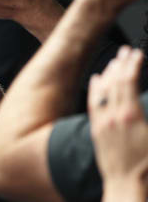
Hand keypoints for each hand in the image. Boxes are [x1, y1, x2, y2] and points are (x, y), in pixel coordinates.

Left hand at [88, 46, 147, 198]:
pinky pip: (92, 103)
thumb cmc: (147, 166)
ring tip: (115, 59)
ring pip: (102, 90)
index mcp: (130, 115)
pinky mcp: (96, 130)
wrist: (126, 185)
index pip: (128, 82)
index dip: (132, 65)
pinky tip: (96, 78)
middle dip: (122, 64)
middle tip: (127, 50)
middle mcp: (112, 116)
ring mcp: (102, 122)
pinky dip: (94, 88)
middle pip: (115, 82)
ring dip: (109, 72)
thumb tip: (144, 98)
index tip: (137, 54)